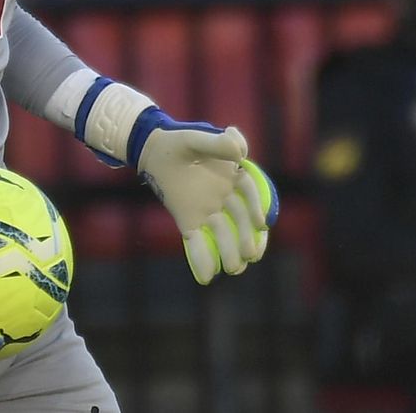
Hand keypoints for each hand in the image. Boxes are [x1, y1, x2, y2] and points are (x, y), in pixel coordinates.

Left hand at [133, 112, 277, 283]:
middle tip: (250, 255)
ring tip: (234, 269)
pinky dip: (201, 258)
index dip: (257, 207)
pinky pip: (196, 241)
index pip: (250, 192)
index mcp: (232, 176)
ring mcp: (207, 211)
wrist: (153, 152)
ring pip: (222, 233)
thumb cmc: (178, 142)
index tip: (261, 223)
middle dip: (246, 238)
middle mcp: (224, 196)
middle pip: (240, 219)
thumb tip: (241, 153)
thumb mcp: (194, 138)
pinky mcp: (189, 221)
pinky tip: (206, 277)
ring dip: (229, 251)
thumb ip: (217, 143)